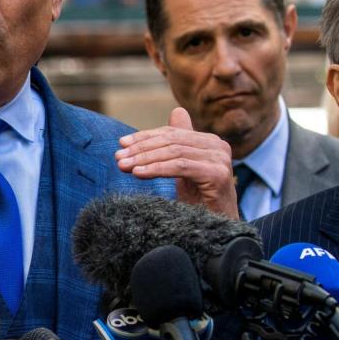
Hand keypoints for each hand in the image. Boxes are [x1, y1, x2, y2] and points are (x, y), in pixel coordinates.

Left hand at [115, 107, 238, 218]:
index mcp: (209, 141)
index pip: (172, 133)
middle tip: (118, 157)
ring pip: (174, 153)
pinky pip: (181, 166)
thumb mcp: (185, 168)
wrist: (218, 228)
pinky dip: (157, 168)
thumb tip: (177, 111)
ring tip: (124, 166)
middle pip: (171, 141)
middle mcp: (218, 146)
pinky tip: (138, 173)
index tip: (121, 144)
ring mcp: (220, 159)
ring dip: (145, 159)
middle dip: (141, 149)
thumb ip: (179, 143)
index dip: (145, 137)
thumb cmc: (199, 200)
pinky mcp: (218, 174)